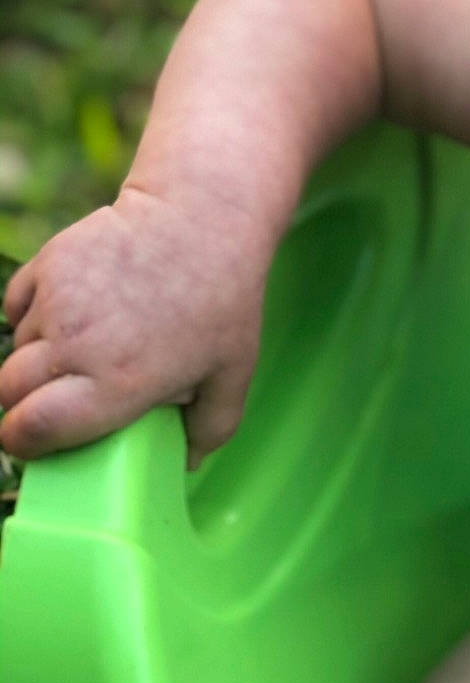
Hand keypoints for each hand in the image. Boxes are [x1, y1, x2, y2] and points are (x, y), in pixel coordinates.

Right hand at [0, 184, 272, 468]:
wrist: (204, 216)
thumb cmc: (224, 300)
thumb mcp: (233, 371)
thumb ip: (212, 428)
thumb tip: (185, 465)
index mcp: (118, 383)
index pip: (33, 430)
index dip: (25, 444)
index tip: (35, 443)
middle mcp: (77, 344)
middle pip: (9, 393)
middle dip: (21, 405)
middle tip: (52, 403)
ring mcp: (57, 300)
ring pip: (15, 348)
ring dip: (35, 357)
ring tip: (79, 350)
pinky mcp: (48, 263)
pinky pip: (15, 305)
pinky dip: (30, 315)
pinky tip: (67, 316)